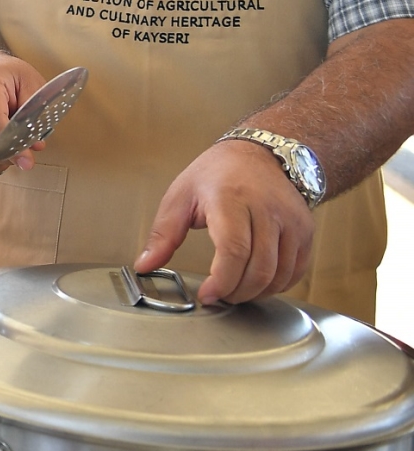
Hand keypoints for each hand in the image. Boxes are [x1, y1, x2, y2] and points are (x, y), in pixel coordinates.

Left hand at [136, 139, 314, 302]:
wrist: (260, 154)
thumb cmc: (218, 174)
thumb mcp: (180, 196)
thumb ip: (163, 234)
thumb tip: (145, 265)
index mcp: (231, 199)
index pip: (234, 251)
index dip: (221, 281)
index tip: (207, 295)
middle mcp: (266, 209)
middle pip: (259, 268)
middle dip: (236, 292)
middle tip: (218, 296)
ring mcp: (291, 220)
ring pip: (279, 274)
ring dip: (256, 293)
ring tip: (234, 290)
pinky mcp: (305, 230)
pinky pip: (296, 270)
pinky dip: (277, 285)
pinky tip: (257, 283)